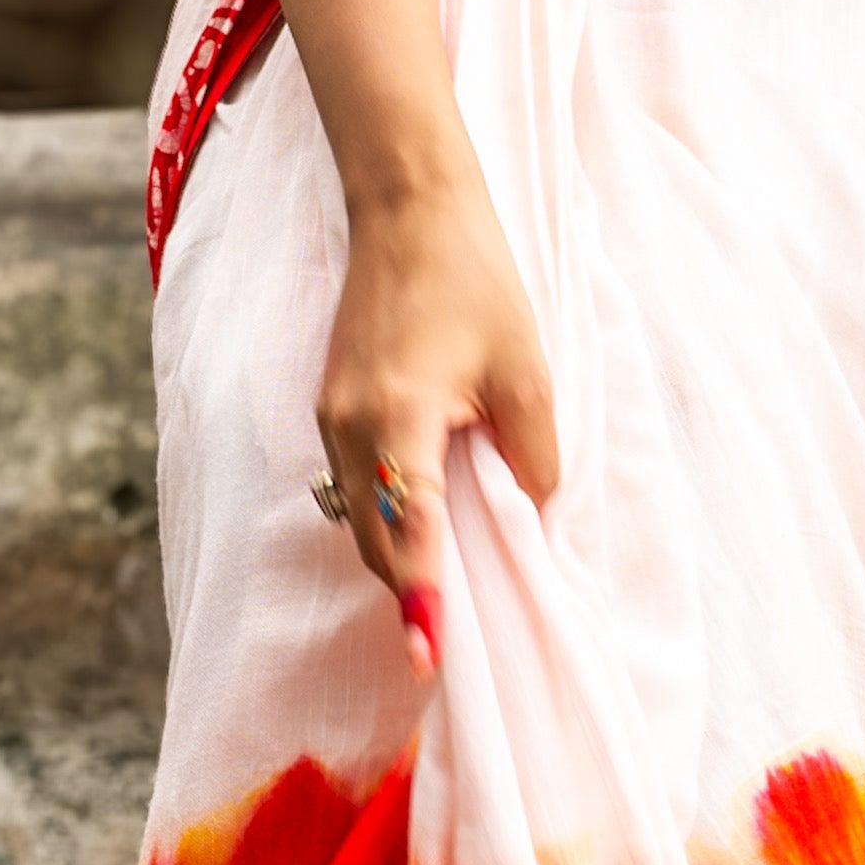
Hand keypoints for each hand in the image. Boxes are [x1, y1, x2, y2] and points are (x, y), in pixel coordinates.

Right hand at [318, 165, 558, 678]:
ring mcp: (330, 418)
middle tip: (445, 643)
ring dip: (397, 558)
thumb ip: (534, 453)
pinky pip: (353, 486)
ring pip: (359, 519)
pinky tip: (425, 528)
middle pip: (374, 541)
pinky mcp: (330, 407)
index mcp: (399, 417)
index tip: (431, 656)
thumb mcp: (527, 369)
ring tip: (441, 597)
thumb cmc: (474, 278)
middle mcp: (349, 426)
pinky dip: (385, 518)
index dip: (423, 598)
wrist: (407, 208)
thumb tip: (532, 514)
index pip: (408, 531)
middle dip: (409, 593)